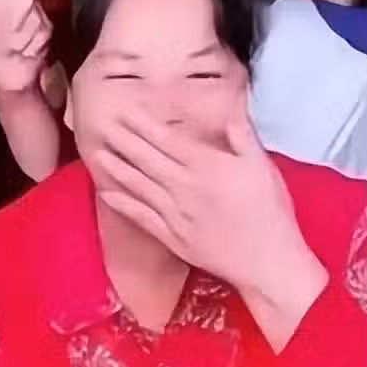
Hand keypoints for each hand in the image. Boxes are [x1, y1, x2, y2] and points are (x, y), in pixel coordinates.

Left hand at [0, 0, 51, 95]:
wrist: (13, 85)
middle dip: (19, 14)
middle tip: (8, 40)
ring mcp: (31, 8)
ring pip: (36, 10)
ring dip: (26, 33)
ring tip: (14, 49)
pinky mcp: (47, 23)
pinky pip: (46, 28)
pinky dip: (37, 42)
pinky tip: (28, 51)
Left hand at [94, 103, 323, 299]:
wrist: (266, 261)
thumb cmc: (269, 210)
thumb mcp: (261, 165)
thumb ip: (242, 134)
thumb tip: (231, 105)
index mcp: (205, 166)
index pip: (167, 140)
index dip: (143, 124)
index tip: (125, 109)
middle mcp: (184, 187)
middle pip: (146, 159)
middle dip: (123, 140)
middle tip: (103, 123)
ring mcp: (174, 213)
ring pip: (139, 186)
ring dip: (117, 168)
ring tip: (97, 152)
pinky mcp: (171, 237)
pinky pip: (140, 217)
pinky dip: (122, 205)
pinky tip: (106, 194)